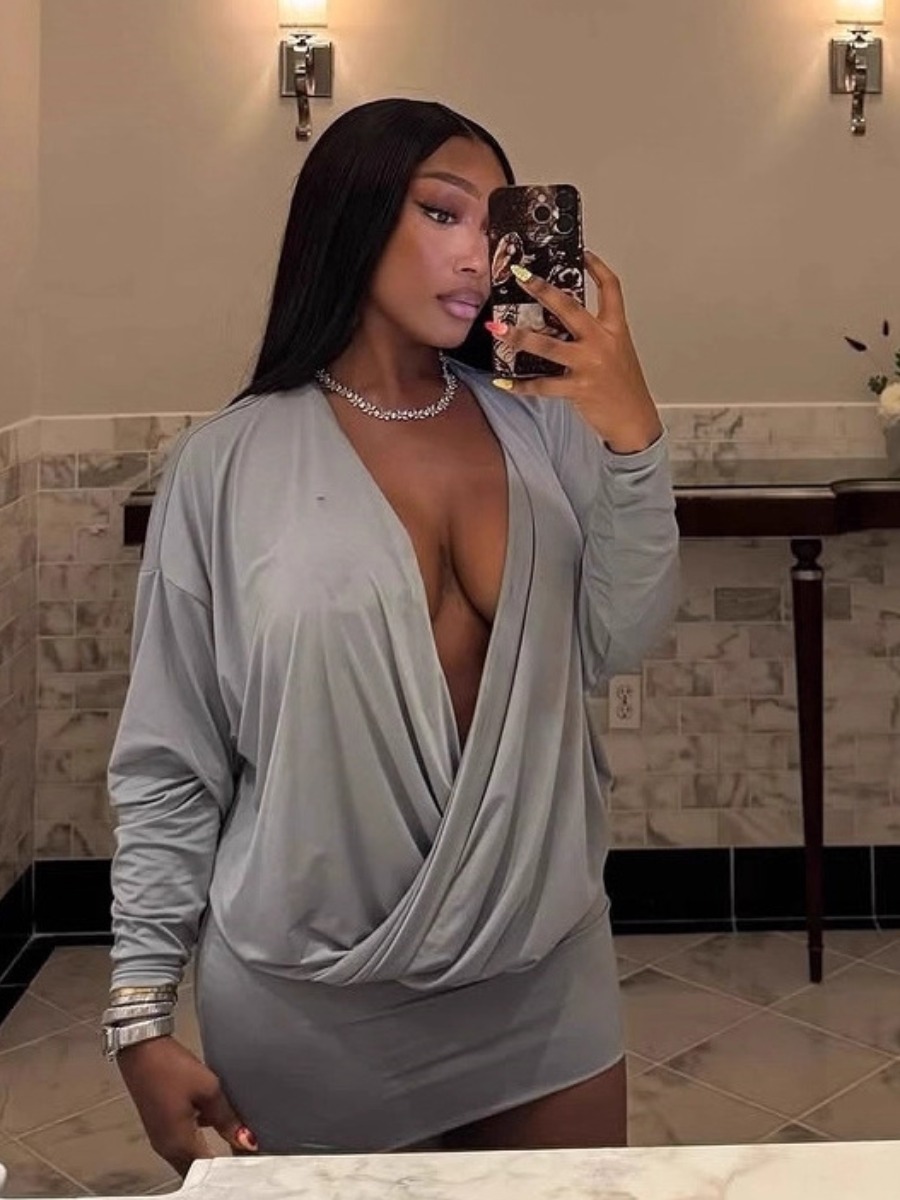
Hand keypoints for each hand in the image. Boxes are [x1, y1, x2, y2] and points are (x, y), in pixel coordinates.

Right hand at [117, 1036, 257, 1176]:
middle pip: (197, 1169)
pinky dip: (198, 1141)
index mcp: (179, 1144)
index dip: (230, 1165)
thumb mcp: (208, 1089)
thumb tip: (247, 1141)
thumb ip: (227, 1119)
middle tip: (242, 1150)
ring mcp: (161, 1139)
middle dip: (219, 1164)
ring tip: (233, 1138)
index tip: (248, 1156)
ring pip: (190, 1158)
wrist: (141, 1050)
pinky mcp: (159, 1128)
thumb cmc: (171, 1068)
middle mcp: (167, 1149)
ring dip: (208, 1153)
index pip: (209, 1171)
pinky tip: (212, 1122)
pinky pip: (182, 1144)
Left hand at [486, 252, 663, 453]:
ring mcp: (589, 364)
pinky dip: (520, 385)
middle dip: (541, 289)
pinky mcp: (578, 388)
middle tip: (520, 276)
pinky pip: (542, 385)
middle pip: (569, 307)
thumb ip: (594, 335)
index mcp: (615, 329)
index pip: (611, 289)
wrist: (635, 420)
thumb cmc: (624, 387)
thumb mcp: (617, 352)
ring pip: (547, 345)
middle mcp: (602, 342)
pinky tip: (503, 381)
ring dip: (518, 336)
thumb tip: (559, 322)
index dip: (597, 268)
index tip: (582, 253)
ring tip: (496, 329)